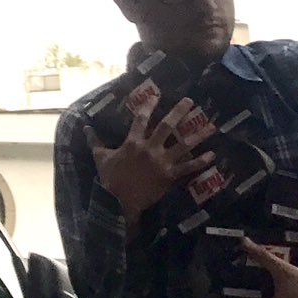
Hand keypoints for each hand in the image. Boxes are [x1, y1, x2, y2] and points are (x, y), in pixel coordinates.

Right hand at [89, 99, 215, 225]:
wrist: (119, 202)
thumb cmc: (110, 178)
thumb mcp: (100, 157)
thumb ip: (94, 140)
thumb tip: (85, 127)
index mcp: (133, 142)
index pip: (141, 119)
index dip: (148, 105)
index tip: (156, 95)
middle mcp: (150, 148)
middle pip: (167, 126)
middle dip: (179, 112)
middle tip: (190, 101)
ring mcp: (162, 162)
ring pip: (183, 145)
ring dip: (198, 135)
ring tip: (211, 126)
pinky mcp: (170, 176)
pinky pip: (188, 167)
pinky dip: (201, 161)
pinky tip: (212, 155)